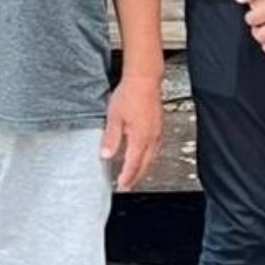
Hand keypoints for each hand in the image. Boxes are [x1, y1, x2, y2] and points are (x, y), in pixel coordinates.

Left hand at [102, 75, 164, 190]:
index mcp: (141, 138)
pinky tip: (145, 154)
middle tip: (127, 185)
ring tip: (135, 174)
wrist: (144, 78)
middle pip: (145, 164)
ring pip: (152, 157)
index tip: (121, 186)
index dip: (127, 177)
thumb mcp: (114, 117)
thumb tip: (105, 154)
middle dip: (136, 176)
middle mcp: (152, 137)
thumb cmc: (130, 94)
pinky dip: (150, 156)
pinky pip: (156, 147)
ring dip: (143, 168)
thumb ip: (111, 138)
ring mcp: (158, 131)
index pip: (133, 164)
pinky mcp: (159, 125)